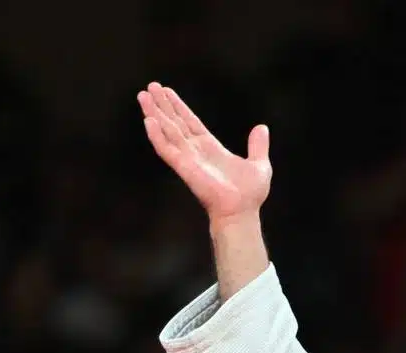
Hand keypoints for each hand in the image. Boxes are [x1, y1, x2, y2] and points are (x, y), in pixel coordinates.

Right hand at [137, 82, 271, 226]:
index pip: (190, 122)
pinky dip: (157, 135)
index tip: (167, 91)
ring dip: (155, 113)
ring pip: (167, 131)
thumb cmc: (249, 194)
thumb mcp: (259, 164)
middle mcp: (196, 151)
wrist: (242, 212)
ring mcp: (188, 158)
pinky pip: (166, 149)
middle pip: (175, 122)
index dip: (179, 107)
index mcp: (211, 147)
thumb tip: (262, 128)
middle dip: (163, 105)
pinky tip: (148, 120)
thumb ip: (258, 145)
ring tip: (143, 96)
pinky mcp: (184, 167)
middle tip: (150, 86)